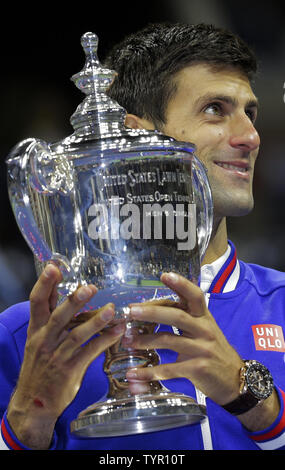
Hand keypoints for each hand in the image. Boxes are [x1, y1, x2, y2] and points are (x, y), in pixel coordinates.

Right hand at [7, 264, 124, 448]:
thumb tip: (67, 293)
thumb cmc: (40, 366)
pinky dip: (105, 341)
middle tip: (90, 288)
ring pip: (77, 335)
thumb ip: (51, 318)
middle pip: (59, 317)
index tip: (54, 267)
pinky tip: (118, 331)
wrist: (34, 402)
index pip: (37, 302)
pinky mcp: (71, 369)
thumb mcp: (38, 340)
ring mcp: (58, 355)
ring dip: (96, 322)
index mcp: (36, 329)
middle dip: (74, 302)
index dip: (44, 284)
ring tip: (111, 310)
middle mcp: (45, 340)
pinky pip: (90, 352)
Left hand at [125, 272, 242, 404]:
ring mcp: (201, 349)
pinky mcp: (197, 369)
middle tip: (131, 311)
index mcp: (204, 317)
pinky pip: (168, 369)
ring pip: (168, 341)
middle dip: (152, 312)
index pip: (195, 296)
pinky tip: (134, 373)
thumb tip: (152, 307)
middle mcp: (204, 330)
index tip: (164, 275)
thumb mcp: (204, 329)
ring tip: (127, 341)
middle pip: (176, 316)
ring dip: (144, 341)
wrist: (235, 379)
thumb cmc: (213, 350)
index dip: (181, 284)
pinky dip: (149, 372)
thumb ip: (185, 316)